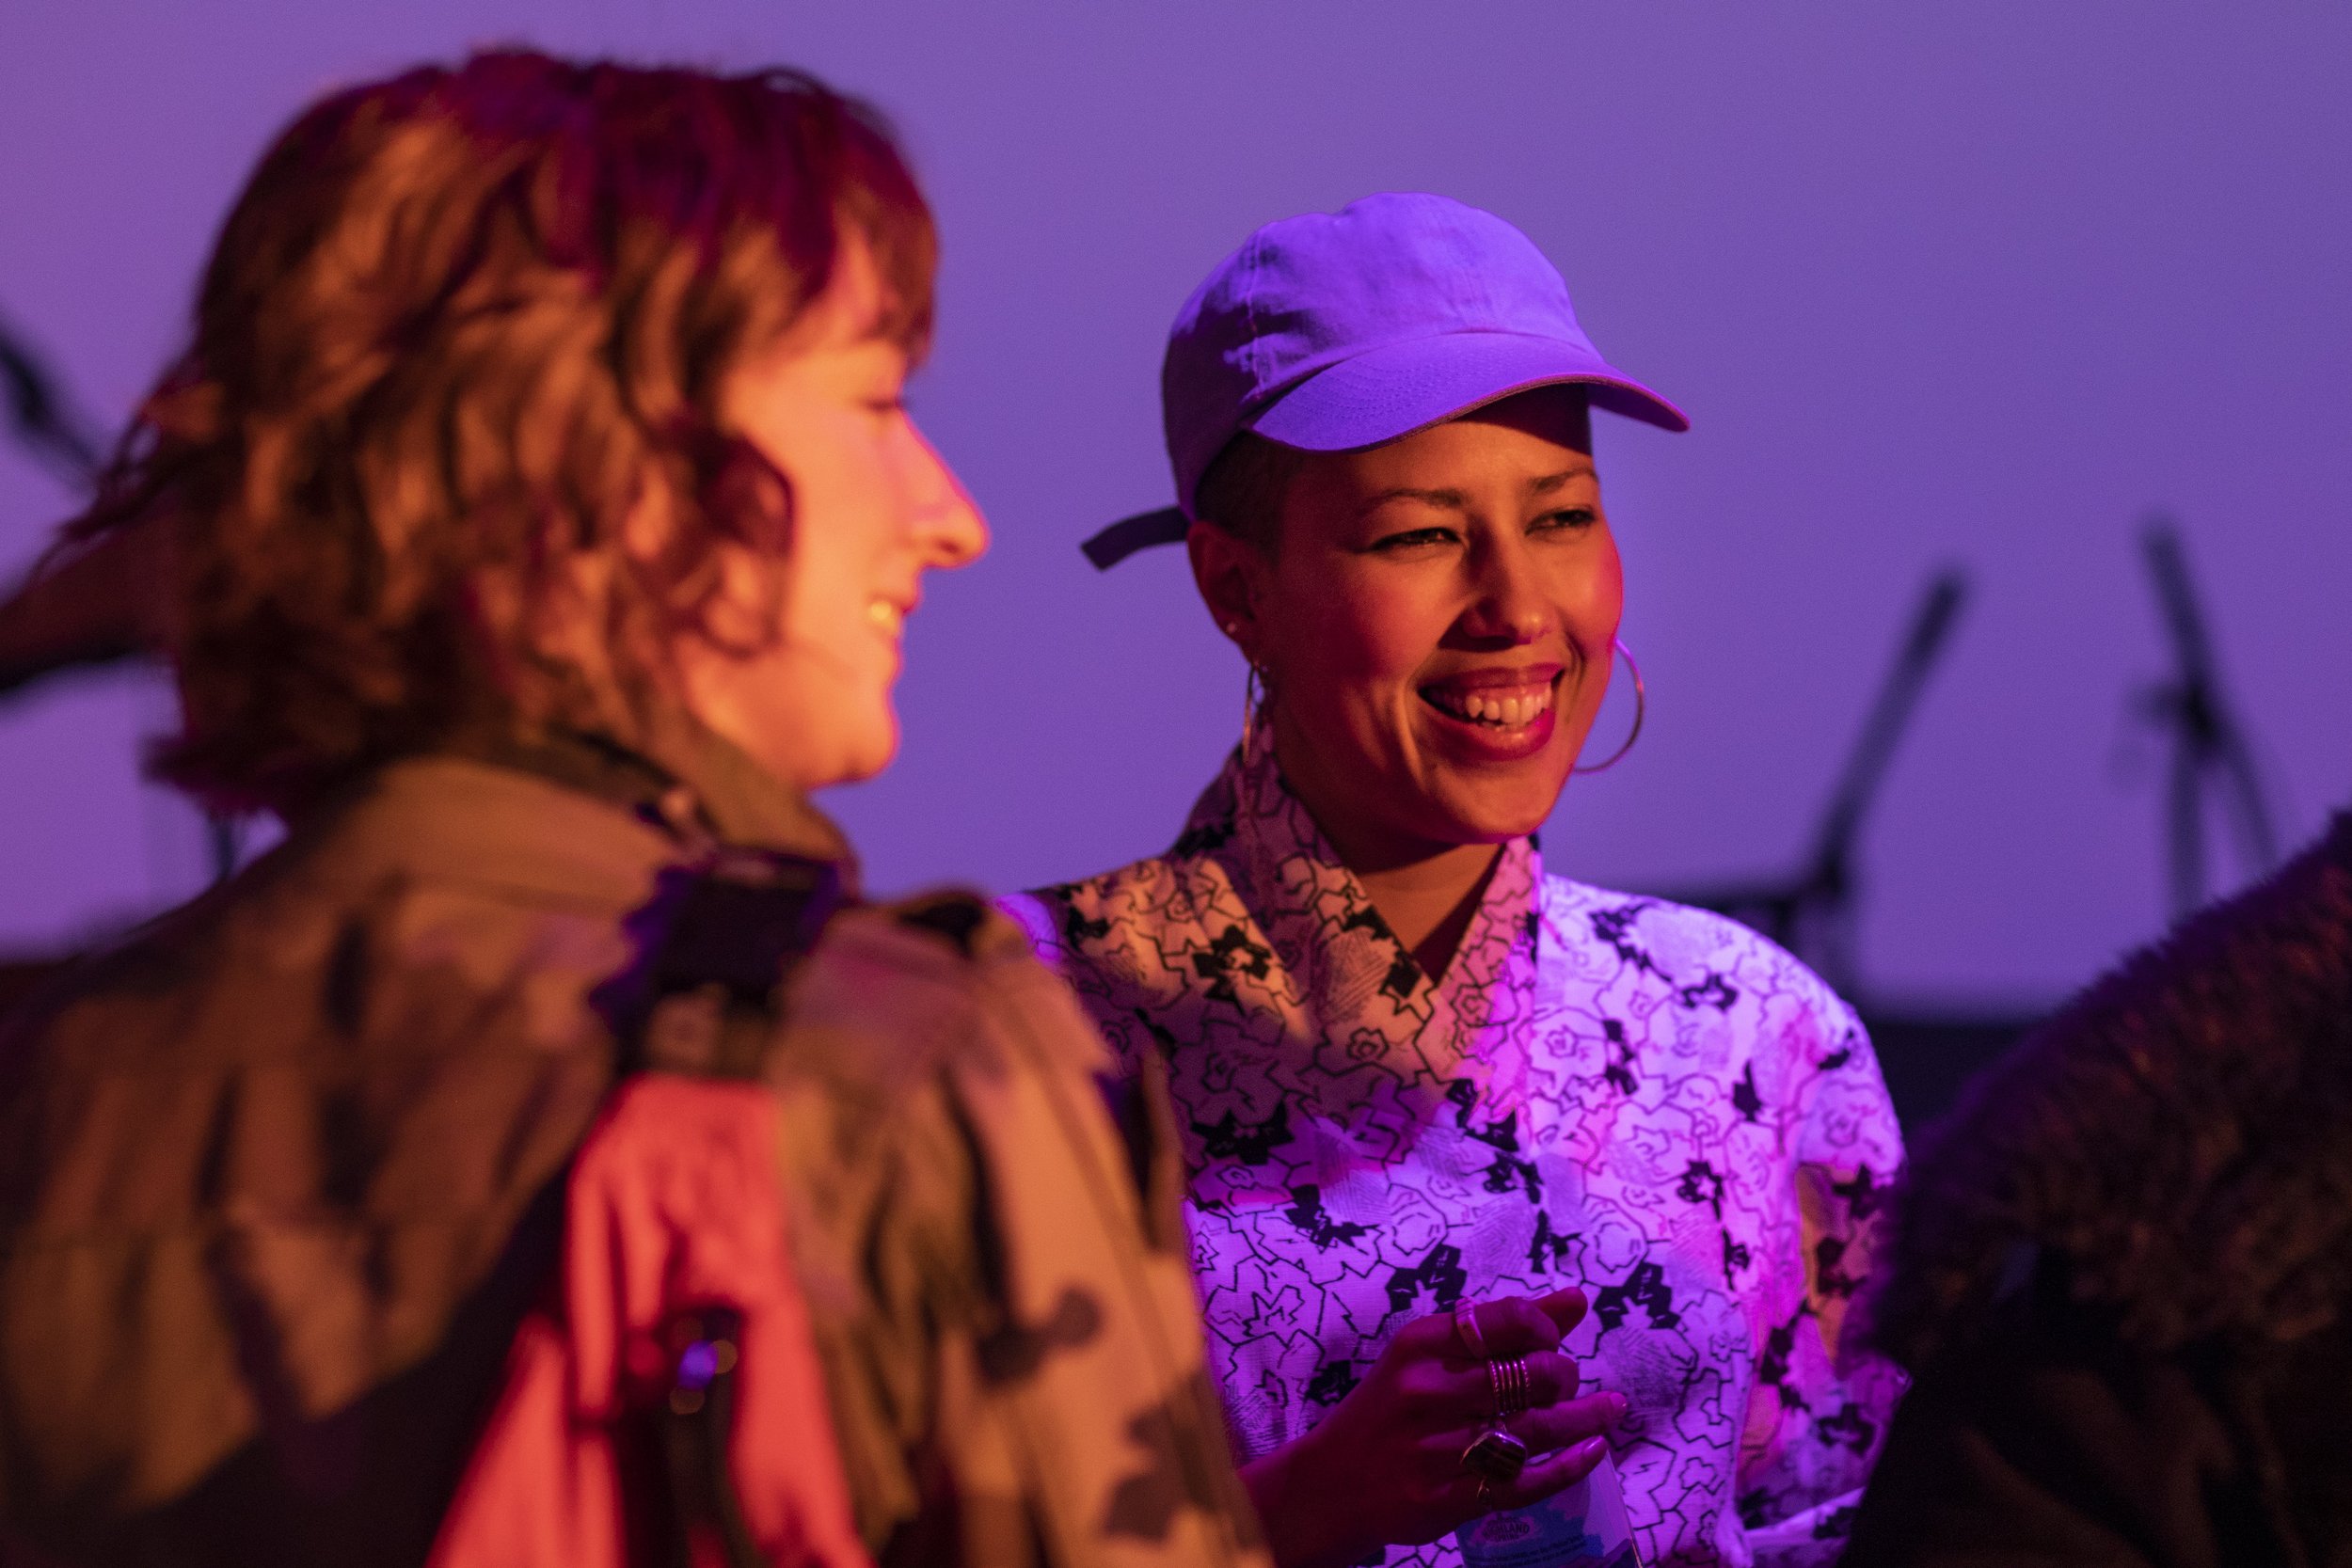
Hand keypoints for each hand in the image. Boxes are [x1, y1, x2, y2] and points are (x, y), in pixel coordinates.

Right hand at [1239, 1289, 1627, 1567]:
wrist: (1331, 1484)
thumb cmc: (1389, 1408)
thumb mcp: (1428, 1356)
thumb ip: (1502, 1328)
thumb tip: (1578, 1300)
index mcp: (1419, 1345)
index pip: (1509, 1320)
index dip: (1547, 1327)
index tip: (1552, 1339)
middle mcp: (1428, 1393)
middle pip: (1531, 1373)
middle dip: (1563, 1374)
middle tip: (1563, 1381)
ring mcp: (1438, 1449)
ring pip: (1537, 1427)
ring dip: (1585, 1418)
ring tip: (1609, 1409)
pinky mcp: (1449, 1499)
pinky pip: (1528, 1481)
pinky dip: (1571, 1465)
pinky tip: (1593, 1451)